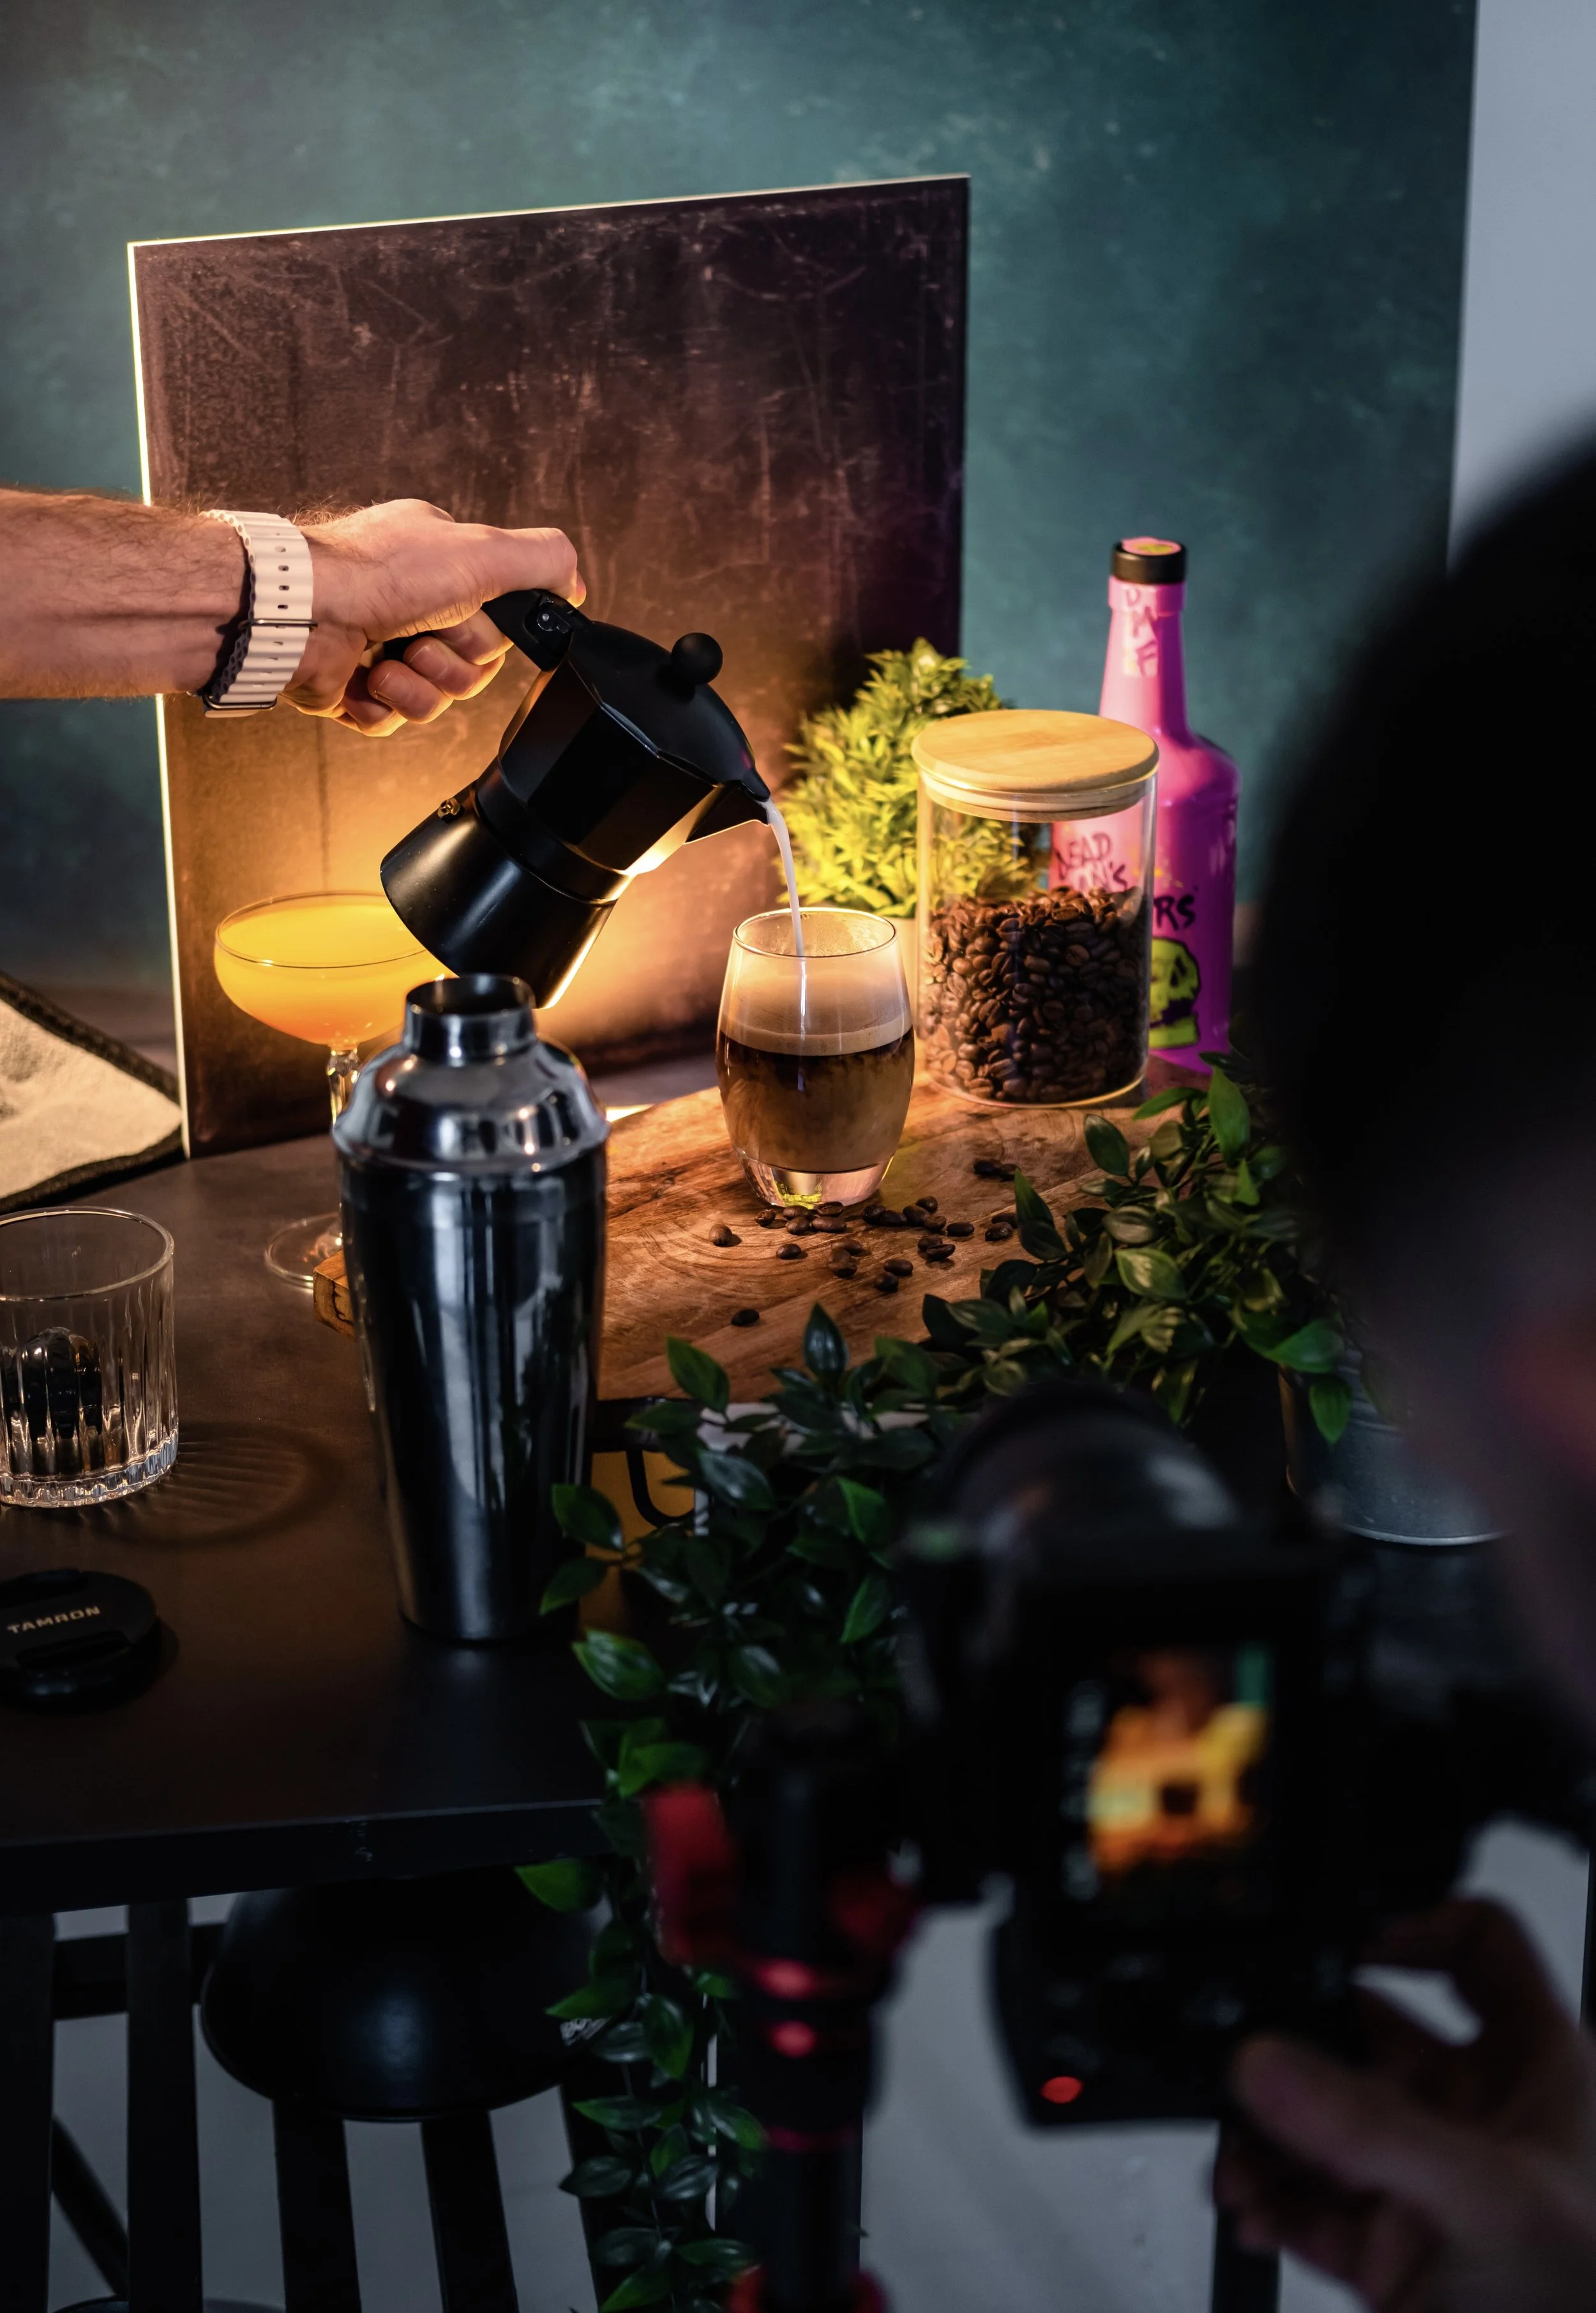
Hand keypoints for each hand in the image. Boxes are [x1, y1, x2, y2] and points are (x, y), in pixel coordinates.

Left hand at [286, 499, 584, 736]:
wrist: (299, 614)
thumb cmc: (377, 574)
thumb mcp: (481, 551)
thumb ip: (541, 562)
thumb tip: (574, 584)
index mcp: (440, 566)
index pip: (496, 621)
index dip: (488, 633)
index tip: (469, 619)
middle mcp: (410, 602)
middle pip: (472, 666)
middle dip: (451, 664)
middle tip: (420, 639)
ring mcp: (379, 645)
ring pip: (435, 698)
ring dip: (417, 687)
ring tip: (386, 662)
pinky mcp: (351, 686)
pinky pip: (392, 721)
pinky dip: (381, 707)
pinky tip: (363, 680)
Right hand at [1215, 1900, 1595, 2309]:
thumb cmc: (1586, 2301)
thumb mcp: (1485, 2197)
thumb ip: (1369, 2128)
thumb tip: (1267, 2062)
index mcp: (1533, 2069)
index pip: (1478, 1950)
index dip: (1414, 1927)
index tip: (1342, 1942)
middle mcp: (1477, 2112)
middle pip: (1367, 2034)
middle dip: (1296, 2048)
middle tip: (1248, 2067)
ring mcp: (1429, 2179)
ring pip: (1326, 2122)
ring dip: (1268, 2134)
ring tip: (1237, 2162)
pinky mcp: (1390, 2246)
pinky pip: (1309, 2201)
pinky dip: (1269, 2199)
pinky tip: (1251, 2206)